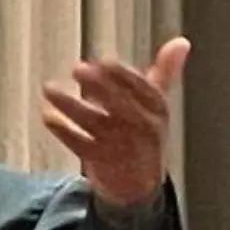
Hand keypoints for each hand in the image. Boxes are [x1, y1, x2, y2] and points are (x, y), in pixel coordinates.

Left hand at [41, 37, 190, 206]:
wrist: (140, 186)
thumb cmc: (146, 136)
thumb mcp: (157, 105)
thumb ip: (165, 72)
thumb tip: (181, 42)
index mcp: (157, 110)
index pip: (143, 90)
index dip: (123, 76)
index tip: (103, 62)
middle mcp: (142, 129)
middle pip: (120, 105)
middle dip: (100, 86)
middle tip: (78, 69)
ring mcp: (121, 147)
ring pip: (95, 123)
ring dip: (70, 105)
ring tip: (48, 89)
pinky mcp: (101, 163)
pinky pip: (80, 145)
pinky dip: (63, 131)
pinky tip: (48, 117)